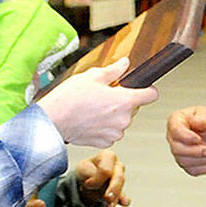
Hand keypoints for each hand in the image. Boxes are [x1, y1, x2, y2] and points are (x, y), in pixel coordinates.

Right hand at [37, 58, 157, 147]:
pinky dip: (104, 127)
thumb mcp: (92, 76)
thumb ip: (114, 70)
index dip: (146, 89)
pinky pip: (111, 132)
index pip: (152, 95)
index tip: (140, 88)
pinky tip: (90, 120)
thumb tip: (125, 63)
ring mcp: (115, 133)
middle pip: (133, 108)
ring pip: (121, 121)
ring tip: (93, 108)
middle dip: (122, 101)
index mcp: (125, 101)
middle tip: (103, 95)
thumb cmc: (70, 98)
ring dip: (113, 115)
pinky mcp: (105, 142)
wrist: (53, 120)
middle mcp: (124, 120)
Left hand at [75, 150, 127, 206]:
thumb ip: (92, 175)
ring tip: (110, 206)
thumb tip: (101, 188)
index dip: (97, 179)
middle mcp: (117, 166)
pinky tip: (124, 203)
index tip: (87, 183)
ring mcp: (120, 179)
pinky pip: (124, 196)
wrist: (83, 182)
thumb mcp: (83, 170)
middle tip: (107, 197)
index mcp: (108, 156)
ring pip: (120, 188)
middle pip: (119, 178)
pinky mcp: (120, 192)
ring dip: (115, 198)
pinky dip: (123, 200)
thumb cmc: (85, 171)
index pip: (106, 170)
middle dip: (113, 189)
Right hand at [166, 106, 205, 175]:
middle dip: (195, 152)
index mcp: (177, 120)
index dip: (185, 137)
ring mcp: (179, 151)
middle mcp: (175, 137)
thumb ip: (203, 118)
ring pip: (183, 161)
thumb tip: (196, 122)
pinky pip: (191, 170)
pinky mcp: (186, 163)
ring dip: (202, 161)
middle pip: (177, 149)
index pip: (175, 130)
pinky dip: (204, 168)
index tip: (198, 139)